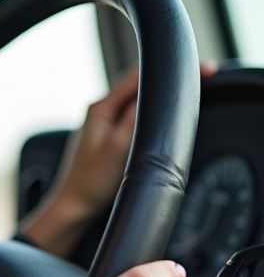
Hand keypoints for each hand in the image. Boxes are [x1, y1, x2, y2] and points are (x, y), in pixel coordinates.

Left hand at [19, 62, 217, 258]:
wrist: (75, 207)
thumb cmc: (93, 182)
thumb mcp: (120, 147)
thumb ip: (136, 117)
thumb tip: (154, 92)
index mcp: (100, 108)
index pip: (138, 76)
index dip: (168, 69)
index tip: (200, 69)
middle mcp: (100, 111)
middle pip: (138, 85)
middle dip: (167, 79)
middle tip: (201, 78)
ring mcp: (103, 124)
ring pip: (136, 100)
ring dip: (159, 95)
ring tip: (186, 94)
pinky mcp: (108, 137)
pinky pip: (133, 116)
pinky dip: (150, 112)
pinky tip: (163, 117)